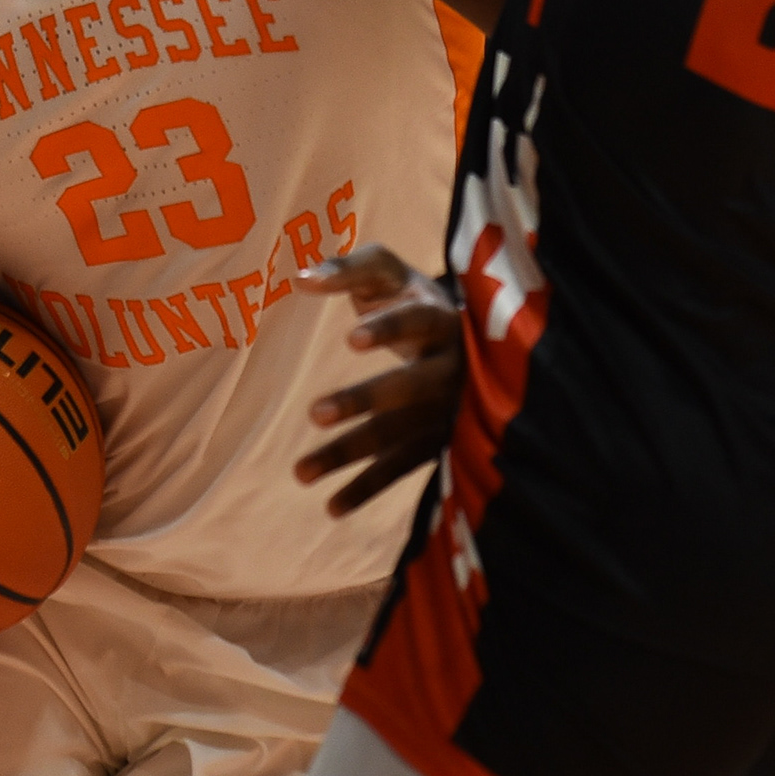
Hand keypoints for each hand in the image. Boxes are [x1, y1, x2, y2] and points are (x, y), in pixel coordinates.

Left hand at [295, 247, 465, 517]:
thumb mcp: (390, 273)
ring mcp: (449, 412)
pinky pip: (403, 468)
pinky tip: (332, 506)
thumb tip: (301, 279)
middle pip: (410, 386)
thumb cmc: (412, 297)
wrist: (474, 341)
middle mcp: (453, 369)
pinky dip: (368, 488)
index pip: (418, 321)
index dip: (389, 330)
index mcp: (443, 319)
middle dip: (365, 401)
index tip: (349, 339)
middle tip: (315, 412)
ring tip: (300, 472)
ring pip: (398, 435)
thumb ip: (348, 269)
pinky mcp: (440, 443)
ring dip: (350, 454)